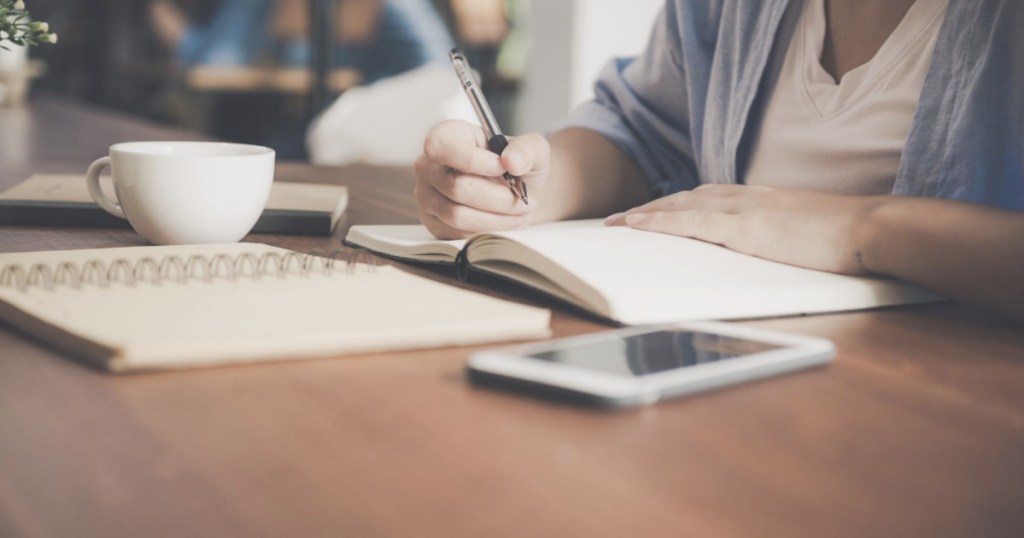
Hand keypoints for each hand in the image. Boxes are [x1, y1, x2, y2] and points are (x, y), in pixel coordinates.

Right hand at [415, 120, 549, 238]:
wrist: (516, 190)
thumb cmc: (516, 165)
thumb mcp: (531, 148)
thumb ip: (526, 148)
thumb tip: (511, 161)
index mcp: (445, 136)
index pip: (440, 147)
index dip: (472, 160)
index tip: (502, 168)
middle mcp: (428, 166)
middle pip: (456, 188)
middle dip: (498, 198)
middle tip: (522, 200)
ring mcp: (427, 197)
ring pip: (458, 215)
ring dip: (496, 218)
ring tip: (519, 212)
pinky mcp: (434, 223)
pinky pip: (458, 234)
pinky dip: (488, 231)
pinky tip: (504, 221)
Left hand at [605, 184, 884, 274]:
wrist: (869, 228)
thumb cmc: (845, 237)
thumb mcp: (802, 232)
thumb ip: (779, 235)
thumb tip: (767, 250)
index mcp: (760, 199)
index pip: (708, 198)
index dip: (676, 205)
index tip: (654, 214)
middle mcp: (746, 197)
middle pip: (686, 197)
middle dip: (652, 208)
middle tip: (620, 219)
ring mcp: (744, 209)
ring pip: (681, 205)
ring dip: (646, 214)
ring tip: (617, 223)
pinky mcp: (744, 227)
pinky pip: (690, 221)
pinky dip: (659, 221)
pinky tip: (636, 225)